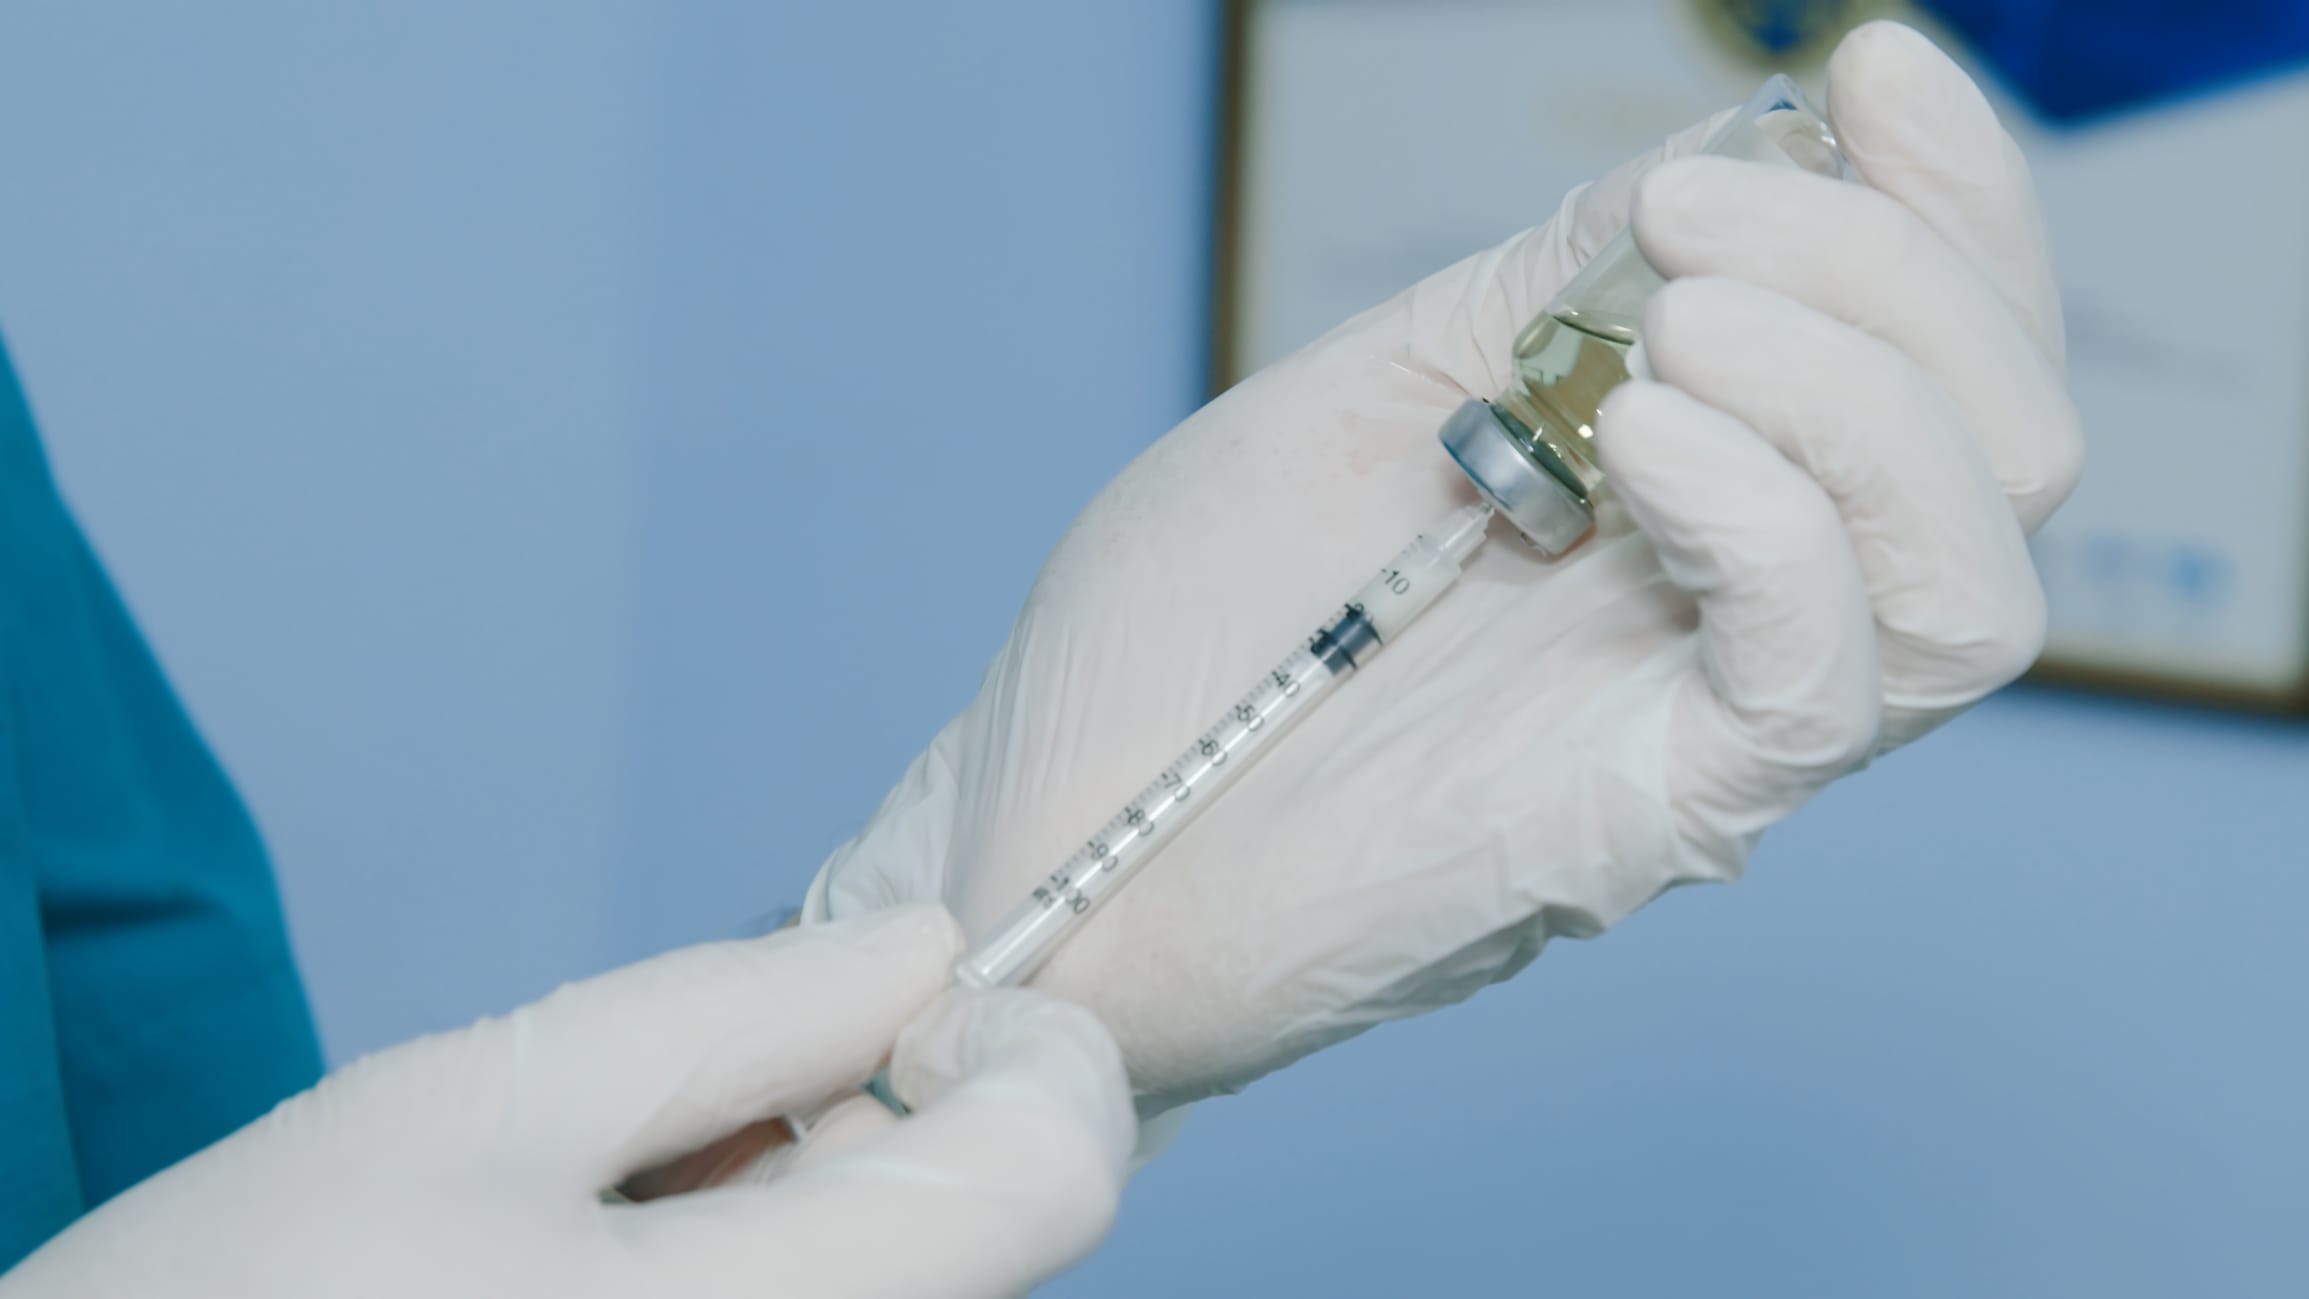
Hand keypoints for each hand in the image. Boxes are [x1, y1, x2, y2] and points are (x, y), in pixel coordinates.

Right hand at [0, 907, 1133, 1298]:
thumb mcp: (470, 1110)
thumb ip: (728, 1019)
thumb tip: (916, 946)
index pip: (1051, 1176)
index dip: (1019, 1048)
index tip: (905, 1000)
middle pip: (987, 1243)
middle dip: (903, 1119)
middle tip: (738, 1082)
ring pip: (910, 1289)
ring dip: (833, 1196)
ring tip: (650, 1177)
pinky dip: (780, 1266)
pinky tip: (641, 1254)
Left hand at [811, 23, 2080, 1116]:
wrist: (1067, 829)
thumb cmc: (1198, 630)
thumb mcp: (1382, 389)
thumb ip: (1553, 287)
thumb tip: (1727, 149)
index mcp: (1704, 497)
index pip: (1941, 353)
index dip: (1951, 196)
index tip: (1873, 67)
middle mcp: (1747, 611)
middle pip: (2002, 442)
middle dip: (1897, 268)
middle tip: (1688, 212)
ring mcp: (1712, 722)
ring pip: (1968, 564)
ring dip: (1856, 383)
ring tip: (1671, 318)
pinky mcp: (1653, 813)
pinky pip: (1821, 671)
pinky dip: (1763, 510)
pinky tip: (1630, 432)